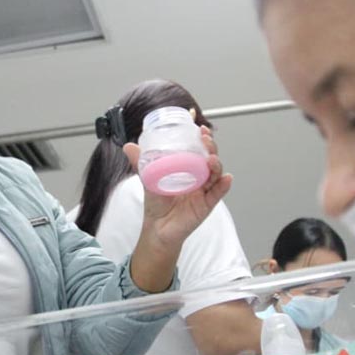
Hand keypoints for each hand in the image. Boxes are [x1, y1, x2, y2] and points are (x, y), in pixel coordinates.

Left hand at [123, 125, 232, 250]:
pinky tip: (225, 179)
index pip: (198, 149)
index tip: (198, 126)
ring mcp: (204, 190)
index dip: (201, 137)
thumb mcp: (148, 179)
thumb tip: (129, 146)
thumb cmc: (156, 204)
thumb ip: (141, 163)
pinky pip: (218, 193)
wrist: (157, 228)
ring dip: (216, 164)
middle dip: (211, 146)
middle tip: (205, 139)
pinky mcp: (206, 204)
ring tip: (211, 159)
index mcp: (187, 168)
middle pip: (210, 157)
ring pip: (216, 173)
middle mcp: (198, 177)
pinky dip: (223, 185)